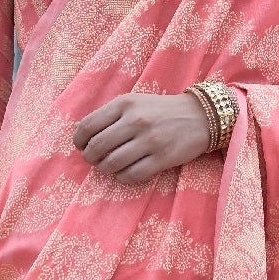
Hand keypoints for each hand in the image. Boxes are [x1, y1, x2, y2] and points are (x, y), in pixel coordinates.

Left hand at [73, 90, 220, 183]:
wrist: (200, 116)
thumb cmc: (161, 110)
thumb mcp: (135, 102)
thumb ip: (110, 115)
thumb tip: (83, 135)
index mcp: (125, 104)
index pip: (88, 125)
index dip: (79, 140)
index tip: (81, 146)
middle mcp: (135, 121)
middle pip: (97, 147)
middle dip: (90, 157)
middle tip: (94, 159)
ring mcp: (150, 140)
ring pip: (112, 164)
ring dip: (105, 169)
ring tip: (109, 166)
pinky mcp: (162, 158)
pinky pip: (131, 175)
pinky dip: (122, 177)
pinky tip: (123, 173)